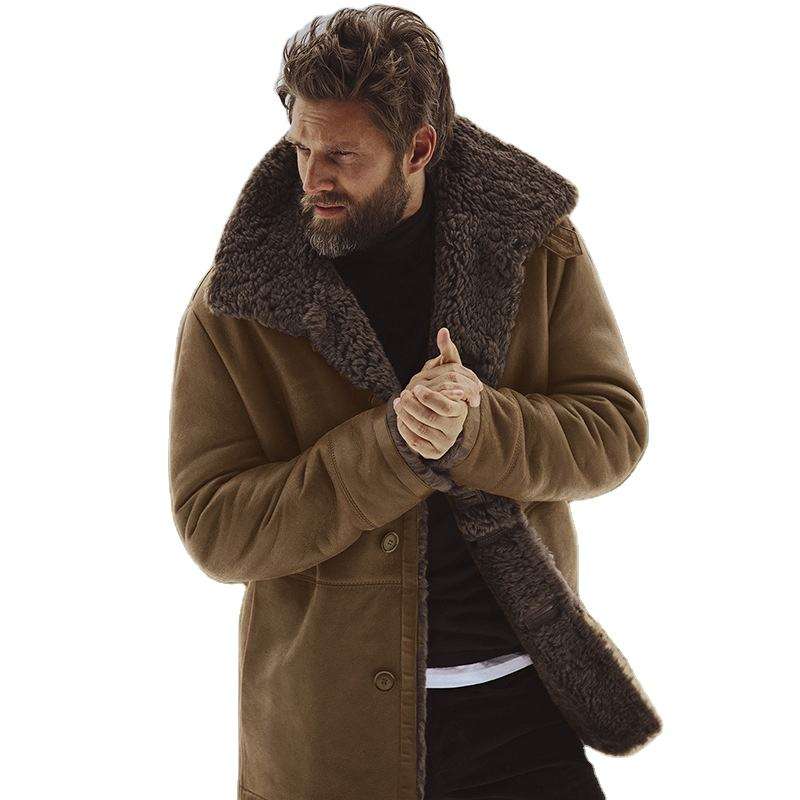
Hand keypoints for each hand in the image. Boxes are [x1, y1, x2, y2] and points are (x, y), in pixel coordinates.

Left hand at [394, 328, 482, 457]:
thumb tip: (443, 330)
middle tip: (401, 396)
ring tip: (397, 405)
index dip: (429, 396)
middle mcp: (455, 428)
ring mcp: (444, 441)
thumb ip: (448, 353)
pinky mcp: (434, 452)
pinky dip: (405, 432)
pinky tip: (400, 420)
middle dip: (412, 407)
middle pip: (430, 418)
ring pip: (420, 431)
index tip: (415, 386)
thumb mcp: (449, 372)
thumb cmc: (446, 391)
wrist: (445, 421)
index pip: (445, 405)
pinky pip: (416, 444)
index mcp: (461, 410)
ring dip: (405, 417)